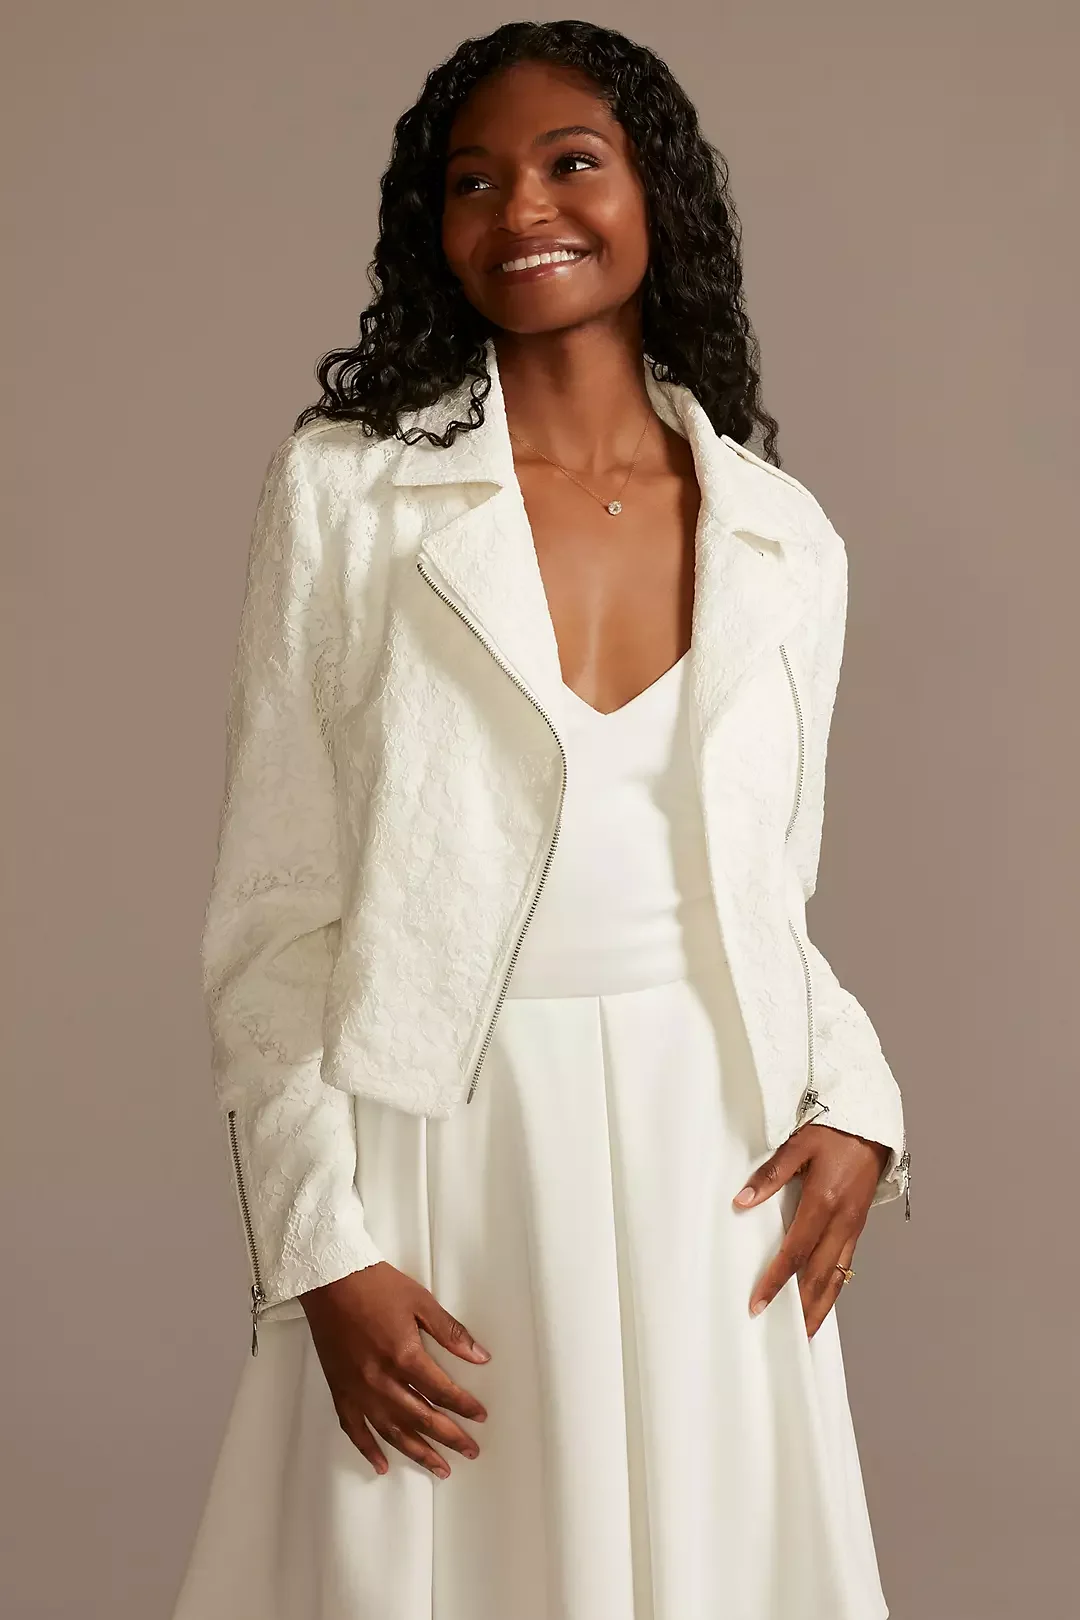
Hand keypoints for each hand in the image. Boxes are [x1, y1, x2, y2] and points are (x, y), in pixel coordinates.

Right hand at [299, 1262, 490, 1477]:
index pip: (441, 1391)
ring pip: (391, 1431)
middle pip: (421, 1418)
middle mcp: (381, 1380)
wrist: (330, 1280)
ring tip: (439, 1468)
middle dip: (449, 1437)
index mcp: (404, 1356)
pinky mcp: (339, 1390)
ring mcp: (358, 1389)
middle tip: (471, 1451)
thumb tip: (480, 1357)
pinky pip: (354, 1428)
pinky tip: (382, 1465)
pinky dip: (368, 1449)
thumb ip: (450, 1332)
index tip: (480, 1416)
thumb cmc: (377, 1285)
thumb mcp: (420, 1301)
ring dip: (417, 1452)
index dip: (464, 1406)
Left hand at [731, 1124, 888, 1337]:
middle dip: (802, 1306)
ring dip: (822, 1305)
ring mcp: (854, 1225)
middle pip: (820, 1275)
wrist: (871, 1124)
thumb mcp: (799, 1145)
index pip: (795, 1252)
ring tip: (807, 1330)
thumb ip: (770, 1175)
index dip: (776, 1280)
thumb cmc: (833, 1132)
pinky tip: (824, 1297)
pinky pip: (847, 1262)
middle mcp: (842, 1220)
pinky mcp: (859, 1224)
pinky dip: (835, 1286)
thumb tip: (743, 1201)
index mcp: (824, 1202)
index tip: (759, 1303)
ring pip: (838, 1275)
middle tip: (785, 1333)